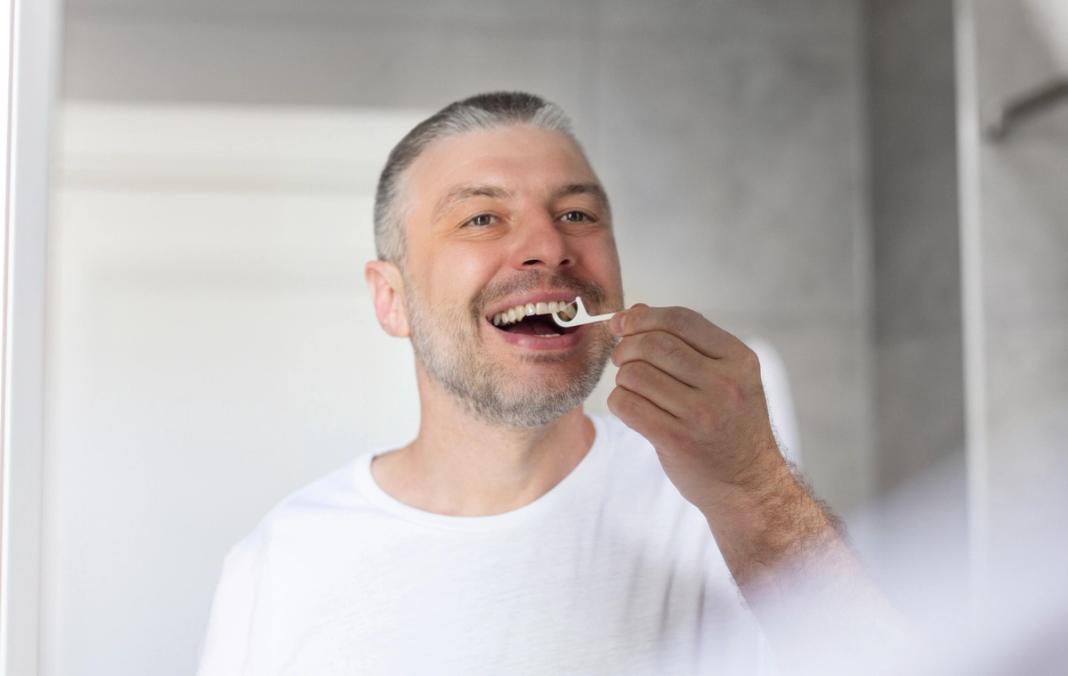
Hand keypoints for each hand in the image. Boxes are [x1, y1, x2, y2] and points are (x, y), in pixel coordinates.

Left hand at [606, 304, 784, 511]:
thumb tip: (636, 310)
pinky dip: (619, 401)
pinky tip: (630, 407)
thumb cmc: (731, 426)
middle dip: (626, 347)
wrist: (749, 485)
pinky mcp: (678, 440)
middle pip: (653, 344)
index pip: (681, 320)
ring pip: (635, 374)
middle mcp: (724, 384)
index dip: (642, 317)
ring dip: (623, 378)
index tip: (621, 324)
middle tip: (621, 358)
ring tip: (633, 388)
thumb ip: (685, 343)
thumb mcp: (725, 378)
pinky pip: (627, 405)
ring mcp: (702, 414)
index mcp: (739, 360)